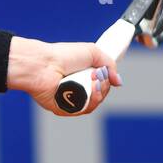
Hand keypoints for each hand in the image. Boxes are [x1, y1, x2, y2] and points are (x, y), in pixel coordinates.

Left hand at [7, 37, 121, 115]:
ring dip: (97, 92)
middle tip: (96, 74)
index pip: (101, 84)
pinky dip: (89, 100)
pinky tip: (88, 88)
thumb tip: (118, 82)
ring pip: (93, 104)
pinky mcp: (64, 109)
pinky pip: (83, 110)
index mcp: (82, 76)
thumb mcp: (93, 52)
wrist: (44, 65)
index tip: (104, 72)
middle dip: (102, 85)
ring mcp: (70, 99)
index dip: (106, 80)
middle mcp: (76, 88)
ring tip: (91, 79)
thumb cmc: (64, 56)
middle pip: (100, 95)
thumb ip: (110, 65)